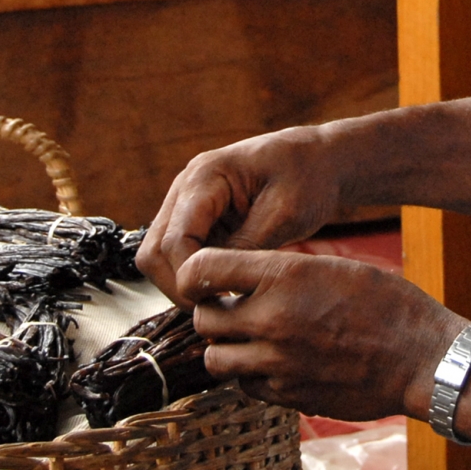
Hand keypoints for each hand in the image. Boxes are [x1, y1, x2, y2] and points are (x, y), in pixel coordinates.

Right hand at [137, 126, 347, 302]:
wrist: (317, 160)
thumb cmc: (307, 178)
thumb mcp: (285, 212)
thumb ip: (248, 244)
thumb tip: (218, 281)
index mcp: (206, 176)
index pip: (174, 240)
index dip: (191, 277)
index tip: (221, 299)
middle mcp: (186, 188)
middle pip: (153, 252)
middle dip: (179, 286)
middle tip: (216, 309)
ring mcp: (186, 204)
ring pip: (157, 257)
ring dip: (182, 283)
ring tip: (220, 302)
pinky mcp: (196, 220)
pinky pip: (176, 256)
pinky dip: (192, 276)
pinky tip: (222, 290)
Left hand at [180, 249, 464, 419]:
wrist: (423, 359)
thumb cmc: (388, 305)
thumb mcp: (334, 268)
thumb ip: (283, 273)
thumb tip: (242, 279)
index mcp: (284, 277)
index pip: (201, 269)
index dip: (196, 273)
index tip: (205, 277)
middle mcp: (272, 320)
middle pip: (202, 320)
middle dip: (210, 312)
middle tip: (230, 308)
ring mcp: (278, 364)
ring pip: (216, 360)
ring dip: (226, 348)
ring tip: (249, 338)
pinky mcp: (289, 396)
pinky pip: (247, 387)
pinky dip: (250, 375)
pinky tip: (273, 362)